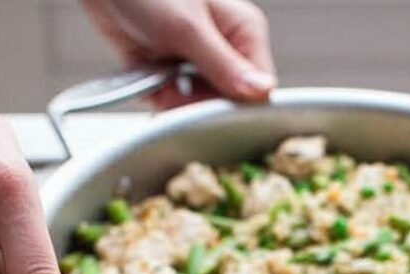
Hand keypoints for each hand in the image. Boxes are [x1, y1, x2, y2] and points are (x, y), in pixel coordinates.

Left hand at [81, 0, 275, 100]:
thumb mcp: (188, 29)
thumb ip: (224, 65)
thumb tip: (262, 93)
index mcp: (243, 32)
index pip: (257, 90)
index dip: (236, 107)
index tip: (210, 108)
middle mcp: (224, 48)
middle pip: (223, 103)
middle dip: (195, 103)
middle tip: (173, 86)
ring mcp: (196, 60)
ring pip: (196, 106)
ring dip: (172, 101)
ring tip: (156, 76)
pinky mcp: (171, 69)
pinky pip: (171, 101)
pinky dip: (156, 95)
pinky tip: (147, 76)